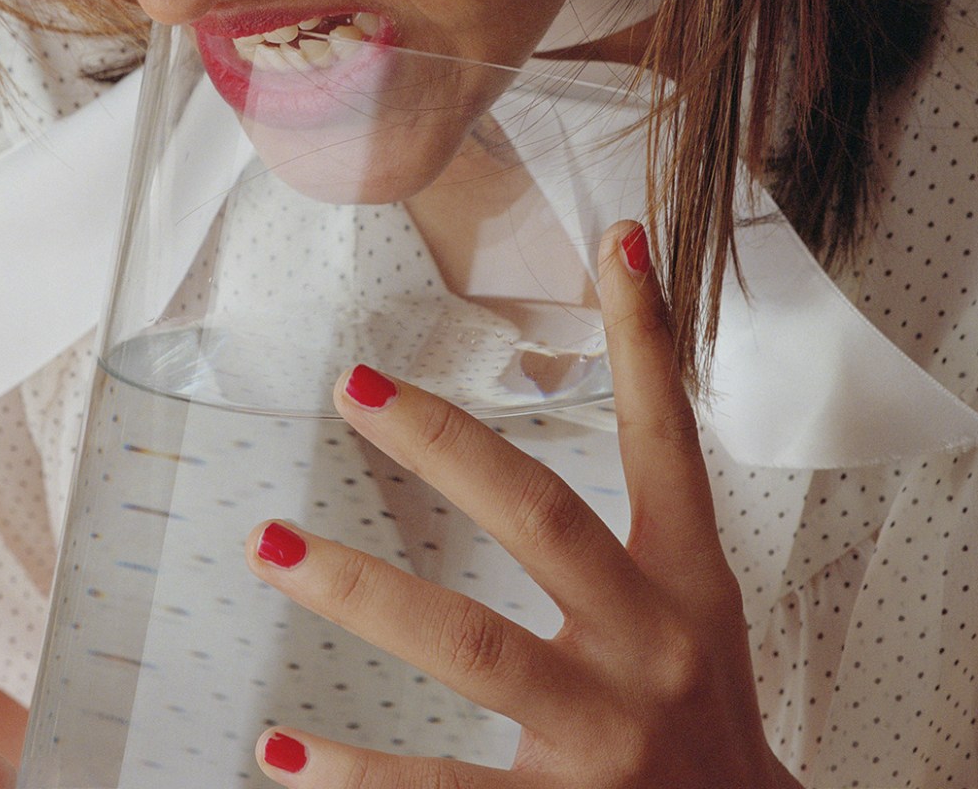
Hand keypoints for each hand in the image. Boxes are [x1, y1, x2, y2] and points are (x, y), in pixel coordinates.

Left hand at [244, 221, 802, 786]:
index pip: (665, 442)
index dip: (646, 340)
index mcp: (687, 586)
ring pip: (471, 647)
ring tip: (271, 547)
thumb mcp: (700, 613)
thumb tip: (590, 378)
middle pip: (541, 517)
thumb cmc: (706, 724)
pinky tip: (281, 749)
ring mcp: (606, 737)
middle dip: (444, 444)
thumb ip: (641, 522)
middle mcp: (652, 648)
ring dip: (362, 591)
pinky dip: (357, 775)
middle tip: (352, 385)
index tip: (615, 241)